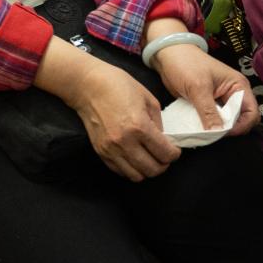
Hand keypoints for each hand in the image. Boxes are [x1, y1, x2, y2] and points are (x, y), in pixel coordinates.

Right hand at [72, 61, 180, 181]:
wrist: (88, 85)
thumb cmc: (118, 86)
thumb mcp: (148, 99)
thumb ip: (159, 123)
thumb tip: (164, 140)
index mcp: (139, 126)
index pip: (165, 153)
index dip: (174, 154)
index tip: (174, 150)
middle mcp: (124, 141)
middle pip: (152, 169)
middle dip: (163, 165)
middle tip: (164, 156)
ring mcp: (111, 149)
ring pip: (136, 176)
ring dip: (147, 170)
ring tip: (149, 158)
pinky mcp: (100, 152)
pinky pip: (120, 172)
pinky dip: (131, 169)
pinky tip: (135, 157)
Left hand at [152, 39, 260, 139]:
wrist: (167, 55)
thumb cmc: (186, 63)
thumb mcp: (198, 87)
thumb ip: (208, 112)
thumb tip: (217, 133)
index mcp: (238, 86)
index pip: (251, 113)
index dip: (241, 126)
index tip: (225, 132)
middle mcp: (232, 95)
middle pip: (240, 121)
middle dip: (229, 130)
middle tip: (213, 134)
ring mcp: (220, 101)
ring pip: (225, 123)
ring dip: (216, 130)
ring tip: (204, 133)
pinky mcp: (207, 106)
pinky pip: (212, 121)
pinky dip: (207, 127)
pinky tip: (198, 129)